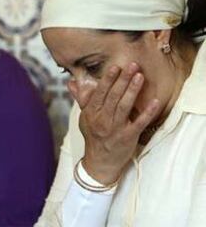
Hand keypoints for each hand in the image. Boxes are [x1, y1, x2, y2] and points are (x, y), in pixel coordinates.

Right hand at [68, 62, 159, 184]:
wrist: (99, 161)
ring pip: (124, 106)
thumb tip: (72, 83)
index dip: (108, 80)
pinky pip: (139, 123)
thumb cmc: (93, 136)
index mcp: (91, 113)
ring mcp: (115, 128)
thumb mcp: (84, 117)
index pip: (100, 93)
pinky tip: (154, 102)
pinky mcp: (128, 137)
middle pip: (113, 96)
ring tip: (140, 77)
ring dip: (133, 90)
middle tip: (132, 66)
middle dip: (123, 80)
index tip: (115, 67)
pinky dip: (147, 112)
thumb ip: (81, 99)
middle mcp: (102, 119)